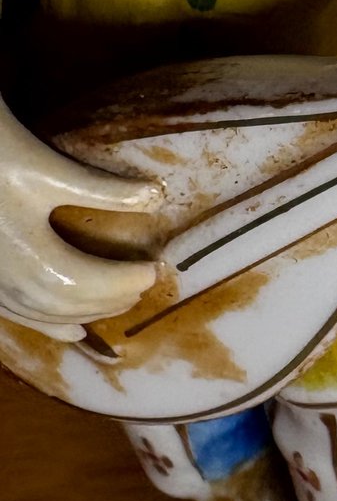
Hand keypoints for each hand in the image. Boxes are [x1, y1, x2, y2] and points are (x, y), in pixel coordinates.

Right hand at [0, 101, 160, 339]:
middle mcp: (7, 279)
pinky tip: (73, 331)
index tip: (155, 269)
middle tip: (144, 285)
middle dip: (110, 299)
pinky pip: (18, 313)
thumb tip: (158, 196)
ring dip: (85, 313)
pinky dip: (49, 325)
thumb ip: (105, 189)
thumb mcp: (51, 169)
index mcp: (29, 255)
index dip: (123, 281)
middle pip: (67, 304)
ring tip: (120, 305)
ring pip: (43, 314)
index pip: (86, 283)